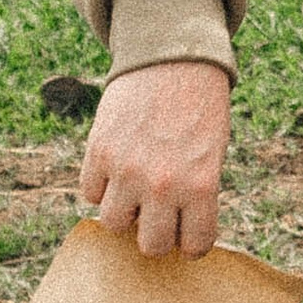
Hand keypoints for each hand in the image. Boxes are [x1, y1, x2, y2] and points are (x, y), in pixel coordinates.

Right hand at [79, 59, 231, 257]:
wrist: (173, 56)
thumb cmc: (200, 105)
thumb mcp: (212, 150)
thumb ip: (195, 191)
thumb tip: (175, 231)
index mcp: (201, 185)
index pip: (195, 245)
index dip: (192, 241)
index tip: (188, 232)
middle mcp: (163, 184)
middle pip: (150, 246)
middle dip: (156, 233)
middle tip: (159, 214)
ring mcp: (127, 170)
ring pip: (114, 224)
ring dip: (125, 211)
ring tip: (135, 189)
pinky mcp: (98, 151)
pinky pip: (90, 193)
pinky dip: (100, 186)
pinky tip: (116, 167)